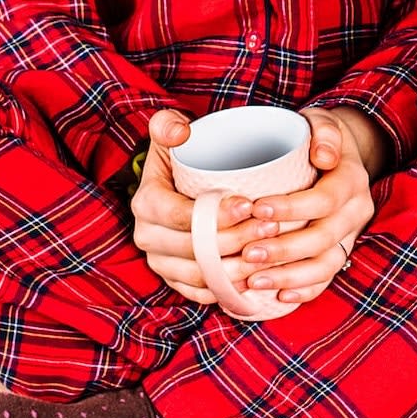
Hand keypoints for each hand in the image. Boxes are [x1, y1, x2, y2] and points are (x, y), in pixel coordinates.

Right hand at [129, 109, 274, 304]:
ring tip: (269, 249)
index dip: (216, 215)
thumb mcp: (169, 130)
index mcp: (146, 203)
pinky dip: (229, 289)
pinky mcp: (176, 280)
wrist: (180, 182)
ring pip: (200, 276)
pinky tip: (257, 276)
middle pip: (194, 250)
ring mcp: (161, 262)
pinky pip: (202, 293)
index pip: (181, 217)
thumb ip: (169, 124)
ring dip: (237, 268)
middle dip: (235, 240)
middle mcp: (148, 237)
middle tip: (270, 226)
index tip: (249, 204)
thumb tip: (181, 133)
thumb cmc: (182, 154)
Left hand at [237, 107, 379, 305]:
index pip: (325, 200)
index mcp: (352, 179)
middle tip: (247, 254)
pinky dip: (304, 290)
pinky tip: (278, 297)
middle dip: (284, 250)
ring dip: (289, 277)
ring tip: (254, 281)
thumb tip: (323, 156)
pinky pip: (327, 278)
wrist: (339, 154)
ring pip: (326, 265)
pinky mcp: (341, 251)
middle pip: (323, 238)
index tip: (257, 209)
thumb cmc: (316, 137)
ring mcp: (350, 235)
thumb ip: (323, 132)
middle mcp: (356, 211)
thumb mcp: (322, 121)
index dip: (292, 208)